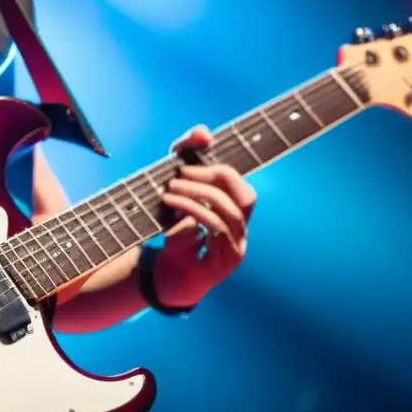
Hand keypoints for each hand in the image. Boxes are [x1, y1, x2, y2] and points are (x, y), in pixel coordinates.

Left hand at [154, 126, 256, 306]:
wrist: (166, 280)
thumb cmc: (173, 237)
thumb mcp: (174, 197)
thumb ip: (185, 158)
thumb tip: (203, 132)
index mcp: (233, 212)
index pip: (237, 182)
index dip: (217, 166)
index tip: (184, 162)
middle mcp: (241, 228)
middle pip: (245, 194)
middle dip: (214, 178)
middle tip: (178, 175)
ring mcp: (237, 246)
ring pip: (230, 210)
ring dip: (198, 195)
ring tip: (170, 191)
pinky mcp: (227, 262)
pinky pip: (218, 229)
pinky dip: (194, 213)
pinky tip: (172, 209)